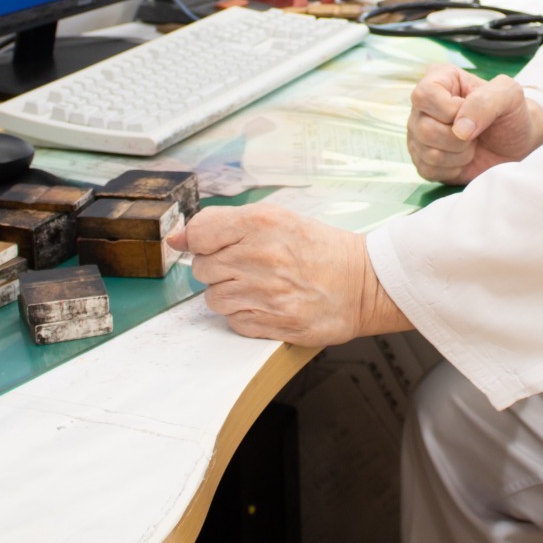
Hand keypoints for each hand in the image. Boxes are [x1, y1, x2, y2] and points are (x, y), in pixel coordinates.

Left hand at [168, 201, 411, 344]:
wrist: (365, 283)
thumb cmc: (321, 250)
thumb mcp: (278, 218)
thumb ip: (225, 223)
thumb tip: (177, 237)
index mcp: (262, 223)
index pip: (198, 233)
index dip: (201, 240)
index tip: (213, 244)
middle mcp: (261, 256)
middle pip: (202, 268)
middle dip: (219, 268)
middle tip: (249, 265)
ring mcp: (266, 293)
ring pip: (213, 298)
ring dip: (230, 293)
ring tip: (259, 286)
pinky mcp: (272, 323)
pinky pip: (232, 322)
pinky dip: (245, 315)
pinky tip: (268, 304)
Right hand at [406, 65, 542, 184]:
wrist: (517, 144)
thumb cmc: (511, 114)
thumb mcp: (509, 95)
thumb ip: (486, 101)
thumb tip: (460, 129)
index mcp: (438, 79)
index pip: (424, 95)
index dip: (449, 110)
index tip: (473, 113)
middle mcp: (422, 106)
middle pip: (424, 128)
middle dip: (458, 138)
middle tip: (476, 133)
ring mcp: (418, 134)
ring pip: (427, 152)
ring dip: (459, 154)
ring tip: (472, 144)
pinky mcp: (422, 159)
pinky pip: (428, 170)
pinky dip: (453, 169)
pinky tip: (464, 158)